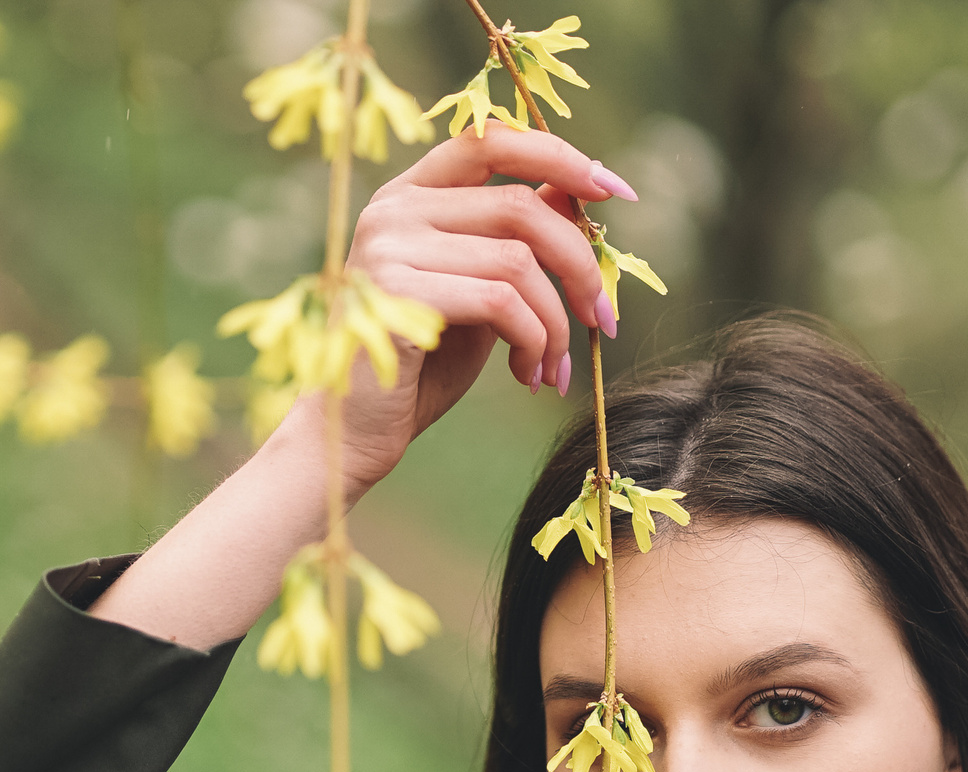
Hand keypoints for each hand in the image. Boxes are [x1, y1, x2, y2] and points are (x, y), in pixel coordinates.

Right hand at [289, 122, 631, 500]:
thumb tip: (578, 192)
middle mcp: (393, 209)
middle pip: (521, 207)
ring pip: (518, 262)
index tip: (615, 191)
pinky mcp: (394, 293)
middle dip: (580, 266)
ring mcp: (388, 247)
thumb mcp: (480, 291)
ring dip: (556, 321)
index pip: (490, 141)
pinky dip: (533, 341)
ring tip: (553, 366)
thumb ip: (514, 240)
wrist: (352, 433)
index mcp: (409, 196)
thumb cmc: (419, 367)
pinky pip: (500, 303)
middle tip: (603, 319)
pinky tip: (528, 374)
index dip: (560, 156)